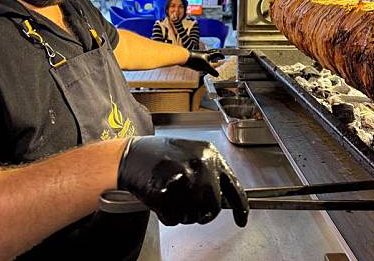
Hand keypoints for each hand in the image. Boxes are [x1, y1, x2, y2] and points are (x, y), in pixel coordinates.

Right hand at [118, 137, 248, 226]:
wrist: (131, 155)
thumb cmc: (160, 155)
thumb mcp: (192, 153)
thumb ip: (210, 171)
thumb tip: (225, 197)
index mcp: (209, 154)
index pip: (233, 187)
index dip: (240, 208)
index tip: (242, 220)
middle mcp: (200, 166)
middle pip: (213, 208)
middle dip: (201, 213)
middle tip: (189, 206)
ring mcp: (184, 179)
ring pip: (193, 216)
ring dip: (182, 214)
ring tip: (171, 197)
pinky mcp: (166, 193)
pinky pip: (173, 219)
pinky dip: (167, 216)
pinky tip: (161, 201)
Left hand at [184, 50, 224, 76]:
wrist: (184, 57)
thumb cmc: (195, 61)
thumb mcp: (205, 67)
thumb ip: (212, 71)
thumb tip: (218, 75)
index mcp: (208, 55)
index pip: (216, 54)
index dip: (220, 55)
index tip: (223, 58)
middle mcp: (204, 54)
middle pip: (211, 52)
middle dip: (215, 54)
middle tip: (218, 56)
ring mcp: (198, 55)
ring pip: (205, 55)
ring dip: (209, 57)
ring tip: (210, 60)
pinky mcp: (193, 57)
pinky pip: (200, 58)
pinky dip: (203, 60)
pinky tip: (201, 64)